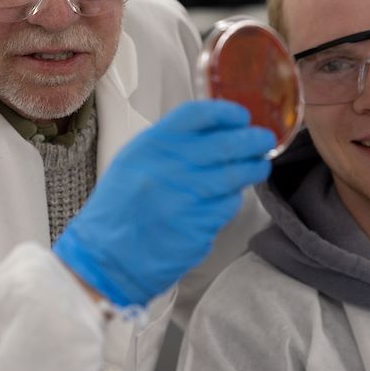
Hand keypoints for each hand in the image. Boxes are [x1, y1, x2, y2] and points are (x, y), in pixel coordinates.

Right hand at [53, 100, 274, 306]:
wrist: (105, 258)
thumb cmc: (119, 208)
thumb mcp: (133, 162)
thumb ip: (169, 145)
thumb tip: (215, 130)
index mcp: (150, 146)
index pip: (197, 115)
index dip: (227, 112)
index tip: (242, 116)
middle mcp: (168, 168)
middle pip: (226, 144)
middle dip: (253, 141)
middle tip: (264, 140)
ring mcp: (184, 199)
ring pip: (234, 176)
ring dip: (253, 169)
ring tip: (258, 167)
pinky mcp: (197, 228)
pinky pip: (227, 207)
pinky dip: (231, 202)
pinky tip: (226, 200)